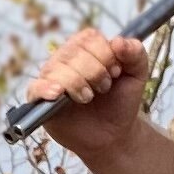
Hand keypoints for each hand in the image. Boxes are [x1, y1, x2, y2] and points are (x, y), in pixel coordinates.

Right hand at [24, 28, 151, 159]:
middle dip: (95, 72)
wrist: (113, 134)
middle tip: (104, 88)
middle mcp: (64, 58)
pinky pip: (35, 88)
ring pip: (57, 69)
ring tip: (88, 98)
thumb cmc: (121, 102)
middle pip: (73, 52)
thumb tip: (118, 41)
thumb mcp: (137, 75)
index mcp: (85, 47)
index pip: (88, 38)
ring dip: (78, 84)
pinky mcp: (40, 99)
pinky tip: (58, 94)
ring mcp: (50, 78)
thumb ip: (135, 53)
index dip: (105, 55)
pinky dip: (46, 89)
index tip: (115, 72)